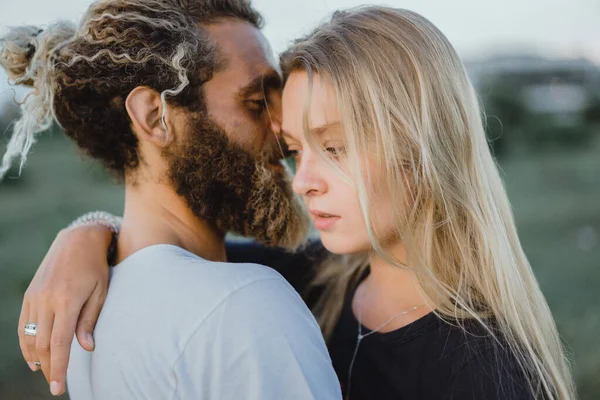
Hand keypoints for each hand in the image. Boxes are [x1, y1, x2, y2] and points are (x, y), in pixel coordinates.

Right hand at [18, 225, 112, 395]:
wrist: (78, 239)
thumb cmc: (96, 267)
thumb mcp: (100, 292)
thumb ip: (90, 320)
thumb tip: (86, 348)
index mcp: (67, 301)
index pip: (58, 344)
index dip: (58, 368)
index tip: (57, 388)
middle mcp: (46, 300)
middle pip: (41, 344)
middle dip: (48, 367)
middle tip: (55, 383)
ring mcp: (34, 296)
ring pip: (28, 336)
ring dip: (35, 357)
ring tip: (45, 371)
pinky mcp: (29, 294)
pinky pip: (23, 324)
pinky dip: (25, 342)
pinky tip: (33, 355)